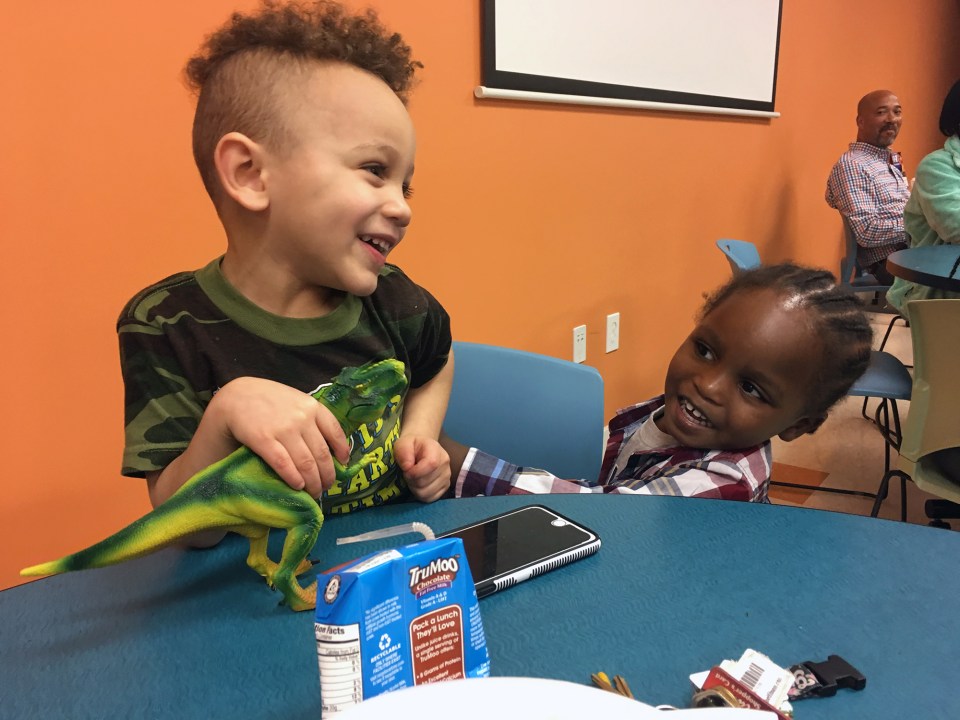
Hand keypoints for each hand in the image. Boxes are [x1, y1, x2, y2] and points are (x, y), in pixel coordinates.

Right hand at [212, 377, 349, 497]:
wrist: (237, 396)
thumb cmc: (270, 400)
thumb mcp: (297, 401)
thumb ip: (313, 418)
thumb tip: (332, 447)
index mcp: (313, 407)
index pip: (335, 433)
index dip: (342, 452)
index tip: (343, 465)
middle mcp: (302, 418)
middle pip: (321, 454)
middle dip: (327, 475)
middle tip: (326, 487)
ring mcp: (283, 429)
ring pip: (306, 463)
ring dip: (313, 483)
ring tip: (314, 492)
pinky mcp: (264, 439)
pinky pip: (284, 464)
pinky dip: (294, 479)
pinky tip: (298, 486)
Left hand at [394, 435, 450, 502]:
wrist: (422, 449)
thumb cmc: (411, 446)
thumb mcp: (403, 443)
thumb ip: (403, 452)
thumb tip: (408, 467)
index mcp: (436, 450)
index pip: (431, 465)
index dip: (415, 472)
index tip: (406, 471)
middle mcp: (445, 464)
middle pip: (425, 482)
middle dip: (411, 480)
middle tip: (408, 473)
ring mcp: (447, 477)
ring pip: (426, 493)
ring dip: (415, 488)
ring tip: (413, 479)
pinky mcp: (445, 488)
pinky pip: (430, 498)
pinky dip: (421, 495)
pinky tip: (419, 485)